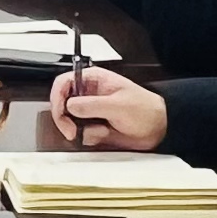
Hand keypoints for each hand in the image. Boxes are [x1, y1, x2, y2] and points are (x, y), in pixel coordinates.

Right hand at [46, 72, 162, 150]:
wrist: (159, 128)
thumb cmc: (145, 109)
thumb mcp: (118, 105)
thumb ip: (92, 105)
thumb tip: (70, 106)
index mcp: (93, 80)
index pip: (63, 83)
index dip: (57, 97)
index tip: (61, 113)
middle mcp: (88, 94)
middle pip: (62, 103)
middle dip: (64, 118)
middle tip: (70, 131)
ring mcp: (90, 111)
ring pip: (69, 120)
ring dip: (78, 129)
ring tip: (98, 131)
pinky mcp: (93, 126)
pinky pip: (81, 133)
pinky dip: (89, 137)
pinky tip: (105, 134)